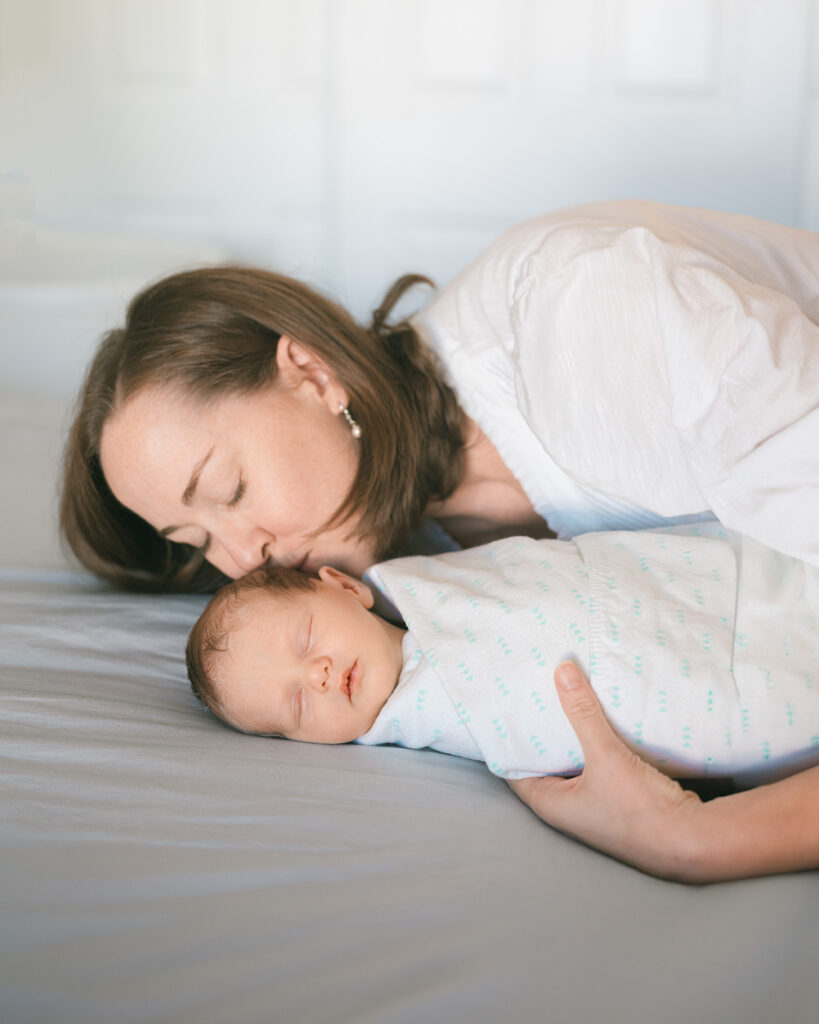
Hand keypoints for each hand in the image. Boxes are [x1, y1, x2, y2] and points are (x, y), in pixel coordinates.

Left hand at [507, 661, 704, 880]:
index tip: (507, 708)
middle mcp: (567, 807)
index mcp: (551, 803)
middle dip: (541, 731)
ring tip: (564, 698)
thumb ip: (583, 713)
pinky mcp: (618, 798)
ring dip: (571, 735)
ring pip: (573, 762)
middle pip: (544, 761)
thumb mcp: (605, 755)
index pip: (514, 767)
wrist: (692, 841)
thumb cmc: (639, 810)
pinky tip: (600, 719)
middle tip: (535, 694)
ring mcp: (593, 804)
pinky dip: (595, 743)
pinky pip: (597, 764)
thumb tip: (562, 671)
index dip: (509, 739)